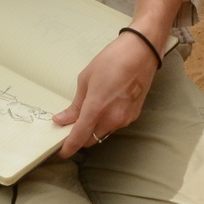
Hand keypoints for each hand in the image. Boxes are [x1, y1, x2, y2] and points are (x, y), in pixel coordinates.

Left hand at [53, 32, 157, 156]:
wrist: (141, 53)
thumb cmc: (112, 60)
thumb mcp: (86, 79)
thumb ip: (75, 105)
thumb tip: (62, 120)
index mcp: (96, 108)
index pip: (79, 136)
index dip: (69, 147)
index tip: (62, 151)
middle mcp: (112, 118)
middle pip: (91, 139)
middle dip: (80, 137)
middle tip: (72, 126)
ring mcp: (125, 119)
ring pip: (103, 133)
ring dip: (94, 129)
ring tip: (90, 112)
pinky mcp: (134, 116)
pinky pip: (115, 125)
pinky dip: (106, 122)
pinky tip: (106, 106)